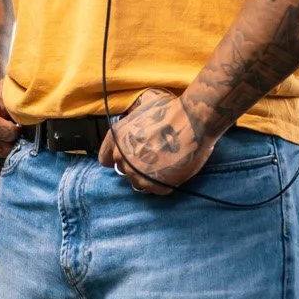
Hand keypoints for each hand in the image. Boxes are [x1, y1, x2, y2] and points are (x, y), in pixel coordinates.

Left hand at [98, 88, 217, 194]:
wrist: (192, 119)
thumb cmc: (169, 110)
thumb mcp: (141, 109)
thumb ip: (132, 123)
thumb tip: (134, 123)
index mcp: (116, 140)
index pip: (105, 159)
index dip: (119, 157)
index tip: (129, 156)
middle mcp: (122, 159)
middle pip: (124, 171)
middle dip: (136, 166)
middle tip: (155, 157)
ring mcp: (138, 175)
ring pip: (139, 183)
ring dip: (149, 177)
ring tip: (165, 164)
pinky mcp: (156, 185)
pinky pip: (156, 189)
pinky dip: (164, 183)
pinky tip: (173, 169)